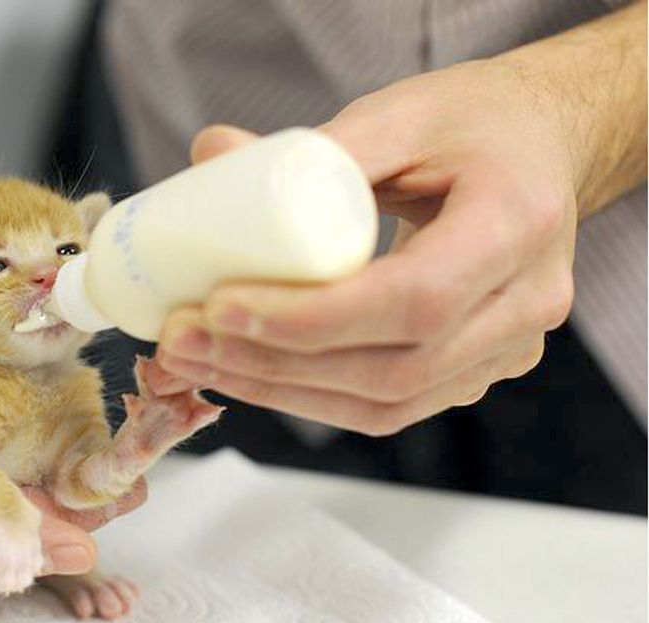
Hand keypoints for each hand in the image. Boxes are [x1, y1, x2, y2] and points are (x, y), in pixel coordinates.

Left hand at [157, 58, 583, 434]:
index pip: (414, 300)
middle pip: (394, 370)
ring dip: (280, 390)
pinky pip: (389, 405)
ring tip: (198, 361)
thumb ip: (310, 147)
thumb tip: (208, 157)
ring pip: (387, 404)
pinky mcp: (473, 368)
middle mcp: (526, 303)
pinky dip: (311, 395)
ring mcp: (506, 348)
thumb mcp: (401, 115)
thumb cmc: (477, 125)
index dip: (311, 317)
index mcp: (517, 223)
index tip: (221, 305)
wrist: (538, 149)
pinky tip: (248, 371)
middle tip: (186, 340)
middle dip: (274, 364)